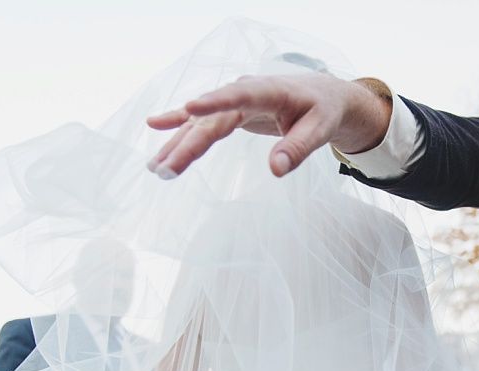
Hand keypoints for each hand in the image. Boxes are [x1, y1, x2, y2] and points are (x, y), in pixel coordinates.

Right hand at [146, 74, 391, 177]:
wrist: (322, 96)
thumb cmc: (322, 111)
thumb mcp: (320, 130)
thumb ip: (297, 149)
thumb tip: (275, 170)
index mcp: (271, 91)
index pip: (241, 95)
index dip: (217, 102)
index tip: (191, 107)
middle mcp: (246, 91)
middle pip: (213, 119)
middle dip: (188, 144)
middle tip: (166, 168)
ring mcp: (235, 100)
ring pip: (202, 123)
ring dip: (178, 143)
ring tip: (156, 166)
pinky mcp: (231, 110)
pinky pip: (202, 118)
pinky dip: (179, 121)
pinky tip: (155, 125)